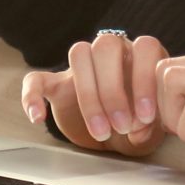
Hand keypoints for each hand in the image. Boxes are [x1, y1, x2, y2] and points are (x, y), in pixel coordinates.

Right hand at [21, 30, 170, 153]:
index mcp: (140, 57)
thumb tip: (138, 126)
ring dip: (88, 95)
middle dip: (114, 90)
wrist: (116, 138)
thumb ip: (150, 125)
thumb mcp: (152, 129)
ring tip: (100, 132)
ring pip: (79, 53)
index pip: (145, 47)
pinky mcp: (56, 85)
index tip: (146, 115)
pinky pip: (36, 79)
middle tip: (121, 126)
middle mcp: (112, 52)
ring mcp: (80, 67)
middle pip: (106, 46)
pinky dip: (32, 95)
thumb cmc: (139, 126)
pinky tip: (38, 118)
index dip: (146, 78)